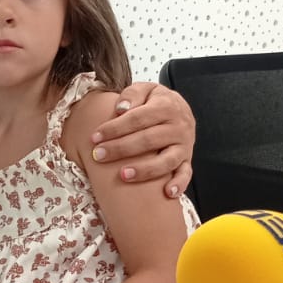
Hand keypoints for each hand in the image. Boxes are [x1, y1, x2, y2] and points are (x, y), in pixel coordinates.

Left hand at [90, 82, 194, 197]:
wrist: (180, 107)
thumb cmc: (155, 101)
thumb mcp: (145, 89)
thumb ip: (133, 94)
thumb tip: (120, 109)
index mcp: (167, 106)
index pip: (137, 118)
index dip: (115, 128)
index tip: (95, 137)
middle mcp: (178, 126)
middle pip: (148, 140)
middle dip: (121, 149)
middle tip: (98, 155)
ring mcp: (184, 145)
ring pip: (166, 160)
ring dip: (145, 170)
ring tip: (123, 175)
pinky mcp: (187, 159)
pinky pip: (186, 174)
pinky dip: (179, 184)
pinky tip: (167, 193)